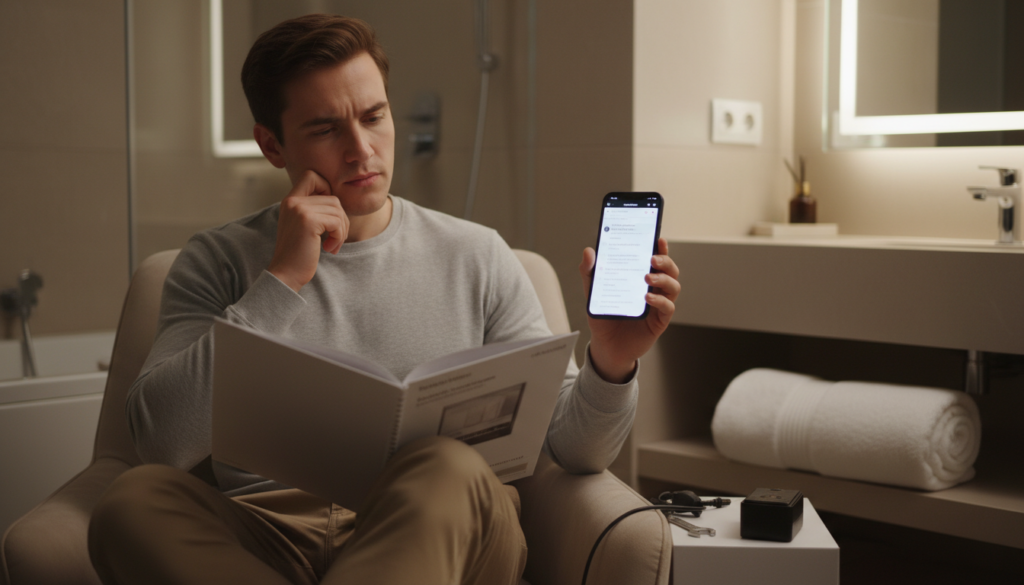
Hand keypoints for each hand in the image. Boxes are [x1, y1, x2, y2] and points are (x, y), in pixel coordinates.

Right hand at [268, 170, 348, 291]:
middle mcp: (293, 201)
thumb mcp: (303, 226)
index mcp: (290, 200)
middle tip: (335, 238)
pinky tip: (329, 248)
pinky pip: (337, 222)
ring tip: (332, 245)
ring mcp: (300, 210)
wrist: (286, 274)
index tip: (327, 214)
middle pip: (333, 197)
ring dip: (341, 230)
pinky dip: (339, 237)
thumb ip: (313, 209)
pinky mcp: (308, 221)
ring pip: (338, 210)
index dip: (326, 190)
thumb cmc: (299, 253)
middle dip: (341, 219)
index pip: (312, 176)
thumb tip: (337, 201)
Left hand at [579, 237, 679, 382]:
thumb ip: (590, 272)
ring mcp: (658, 305)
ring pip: (673, 286)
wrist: (605, 346)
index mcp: (641, 278)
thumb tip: (588, 251)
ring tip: (648, 277)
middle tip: (652, 259)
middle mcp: (654, 289)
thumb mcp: (593, 293)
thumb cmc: (604, 317)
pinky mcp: (659, 321)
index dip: (660, 248)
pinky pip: (668, 308)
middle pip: (670, 270)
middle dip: (665, 260)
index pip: (655, 259)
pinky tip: (648, 297)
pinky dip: (660, 300)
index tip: (658, 238)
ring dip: (664, 278)